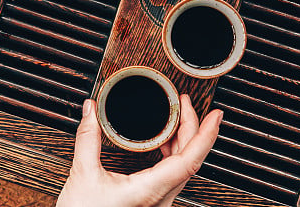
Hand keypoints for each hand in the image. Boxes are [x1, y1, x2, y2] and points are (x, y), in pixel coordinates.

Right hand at [56, 95, 222, 206]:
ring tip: (179, 117)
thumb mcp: (83, 175)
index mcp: (150, 191)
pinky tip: (165, 143)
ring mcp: (158, 203)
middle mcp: (160, 199)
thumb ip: (88, 139)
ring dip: (184, 140)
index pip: (189, 160)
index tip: (215, 116)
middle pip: (190, 160)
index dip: (205, 135)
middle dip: (193, 127)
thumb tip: (91, 111)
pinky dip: (173, 153)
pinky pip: (173, 176)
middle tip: (187, 102)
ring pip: (183, 169)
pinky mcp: (151, 203)